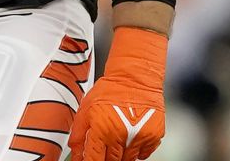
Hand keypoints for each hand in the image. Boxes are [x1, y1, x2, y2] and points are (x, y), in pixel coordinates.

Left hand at [68, 26, 166, 160]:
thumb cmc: (110, 90)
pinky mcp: (153, 136)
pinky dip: (137, 150)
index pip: (94, 160)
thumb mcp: (86, 108)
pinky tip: (131, 136)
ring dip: (121, 154)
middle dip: (106, 159)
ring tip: (118, 137)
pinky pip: (144, 154)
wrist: (135, 77)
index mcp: (102, 130)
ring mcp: (139, 138)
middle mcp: (121, 136)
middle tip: (105, 147)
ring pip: (128, 160)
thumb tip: (75, 154)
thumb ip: (79, 134)